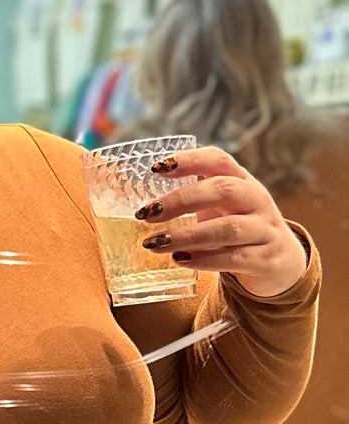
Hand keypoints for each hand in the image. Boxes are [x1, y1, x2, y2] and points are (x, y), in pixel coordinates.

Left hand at [135, 146, 307, 298]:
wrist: (281, 263)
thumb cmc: (238, 228)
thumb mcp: (223, 207)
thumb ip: (193, 199)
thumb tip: (141, 206)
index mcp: (243, 181)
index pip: (219, 160)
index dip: (189, 160)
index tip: (156, 168)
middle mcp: (257, 200)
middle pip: (222, 190)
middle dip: (181, 200)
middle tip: (146, 213)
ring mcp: (265, 230)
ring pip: (228, 228)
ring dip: (187, 235)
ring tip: (155, 243)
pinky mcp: (265, 259)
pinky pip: (234, 258)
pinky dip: (203, 260)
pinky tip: (179, 259)